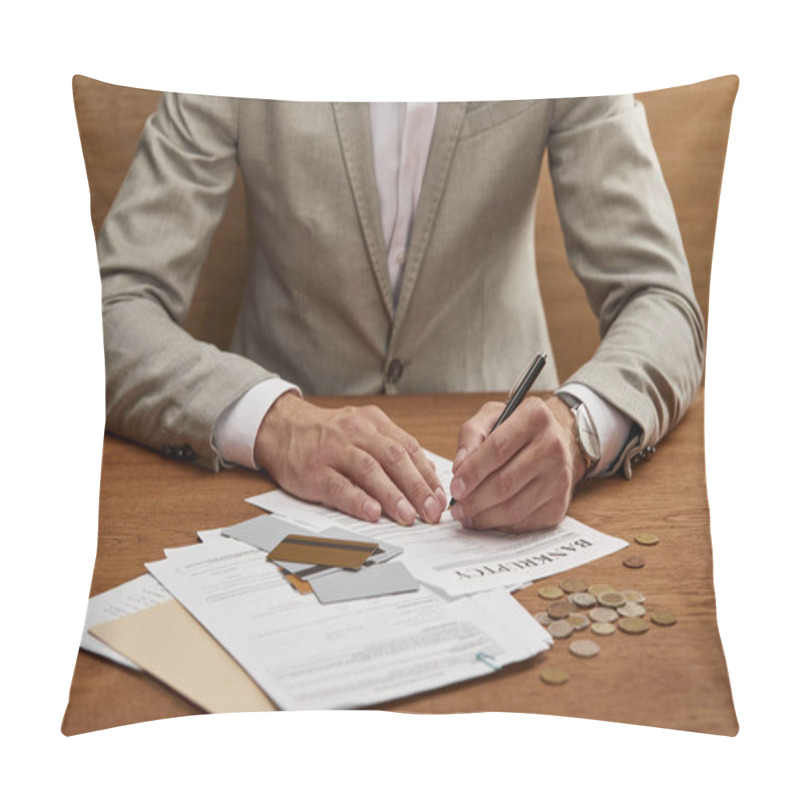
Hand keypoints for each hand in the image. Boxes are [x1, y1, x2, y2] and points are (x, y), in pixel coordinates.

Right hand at [254, 393, 446, 525]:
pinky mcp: (313, 470)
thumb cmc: (327, 434)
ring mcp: (333, 450)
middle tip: (431, 511)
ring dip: (392, 495)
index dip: (427, 475)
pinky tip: (372, 513)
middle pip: (394, 458)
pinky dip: (357, 500)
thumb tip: (428, 472)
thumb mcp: (363, 430)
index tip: (441, 498)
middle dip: (416, 487)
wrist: (281, 427)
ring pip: (369, 471)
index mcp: (373, 422)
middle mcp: (356, 432)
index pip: (408, 448)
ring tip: (408, 516)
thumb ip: (394, 447)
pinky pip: (338, 485)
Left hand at [448, 395, 584, 532]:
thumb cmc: (518, 429)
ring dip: (484, 517)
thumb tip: (458, 468)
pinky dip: (500, 525)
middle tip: (457, 508)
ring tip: (466, 515)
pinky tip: (486, 519)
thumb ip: (471, 435)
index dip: (473, 472)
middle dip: (475, 500)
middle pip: (506, 482)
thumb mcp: (491, 416)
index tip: (454, 487)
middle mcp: (553, 446)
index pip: (498, 449)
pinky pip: (524, 522)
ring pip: (515, 507)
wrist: (557, 442)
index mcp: (535, 417)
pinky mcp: (559, 504)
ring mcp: (560, 478)